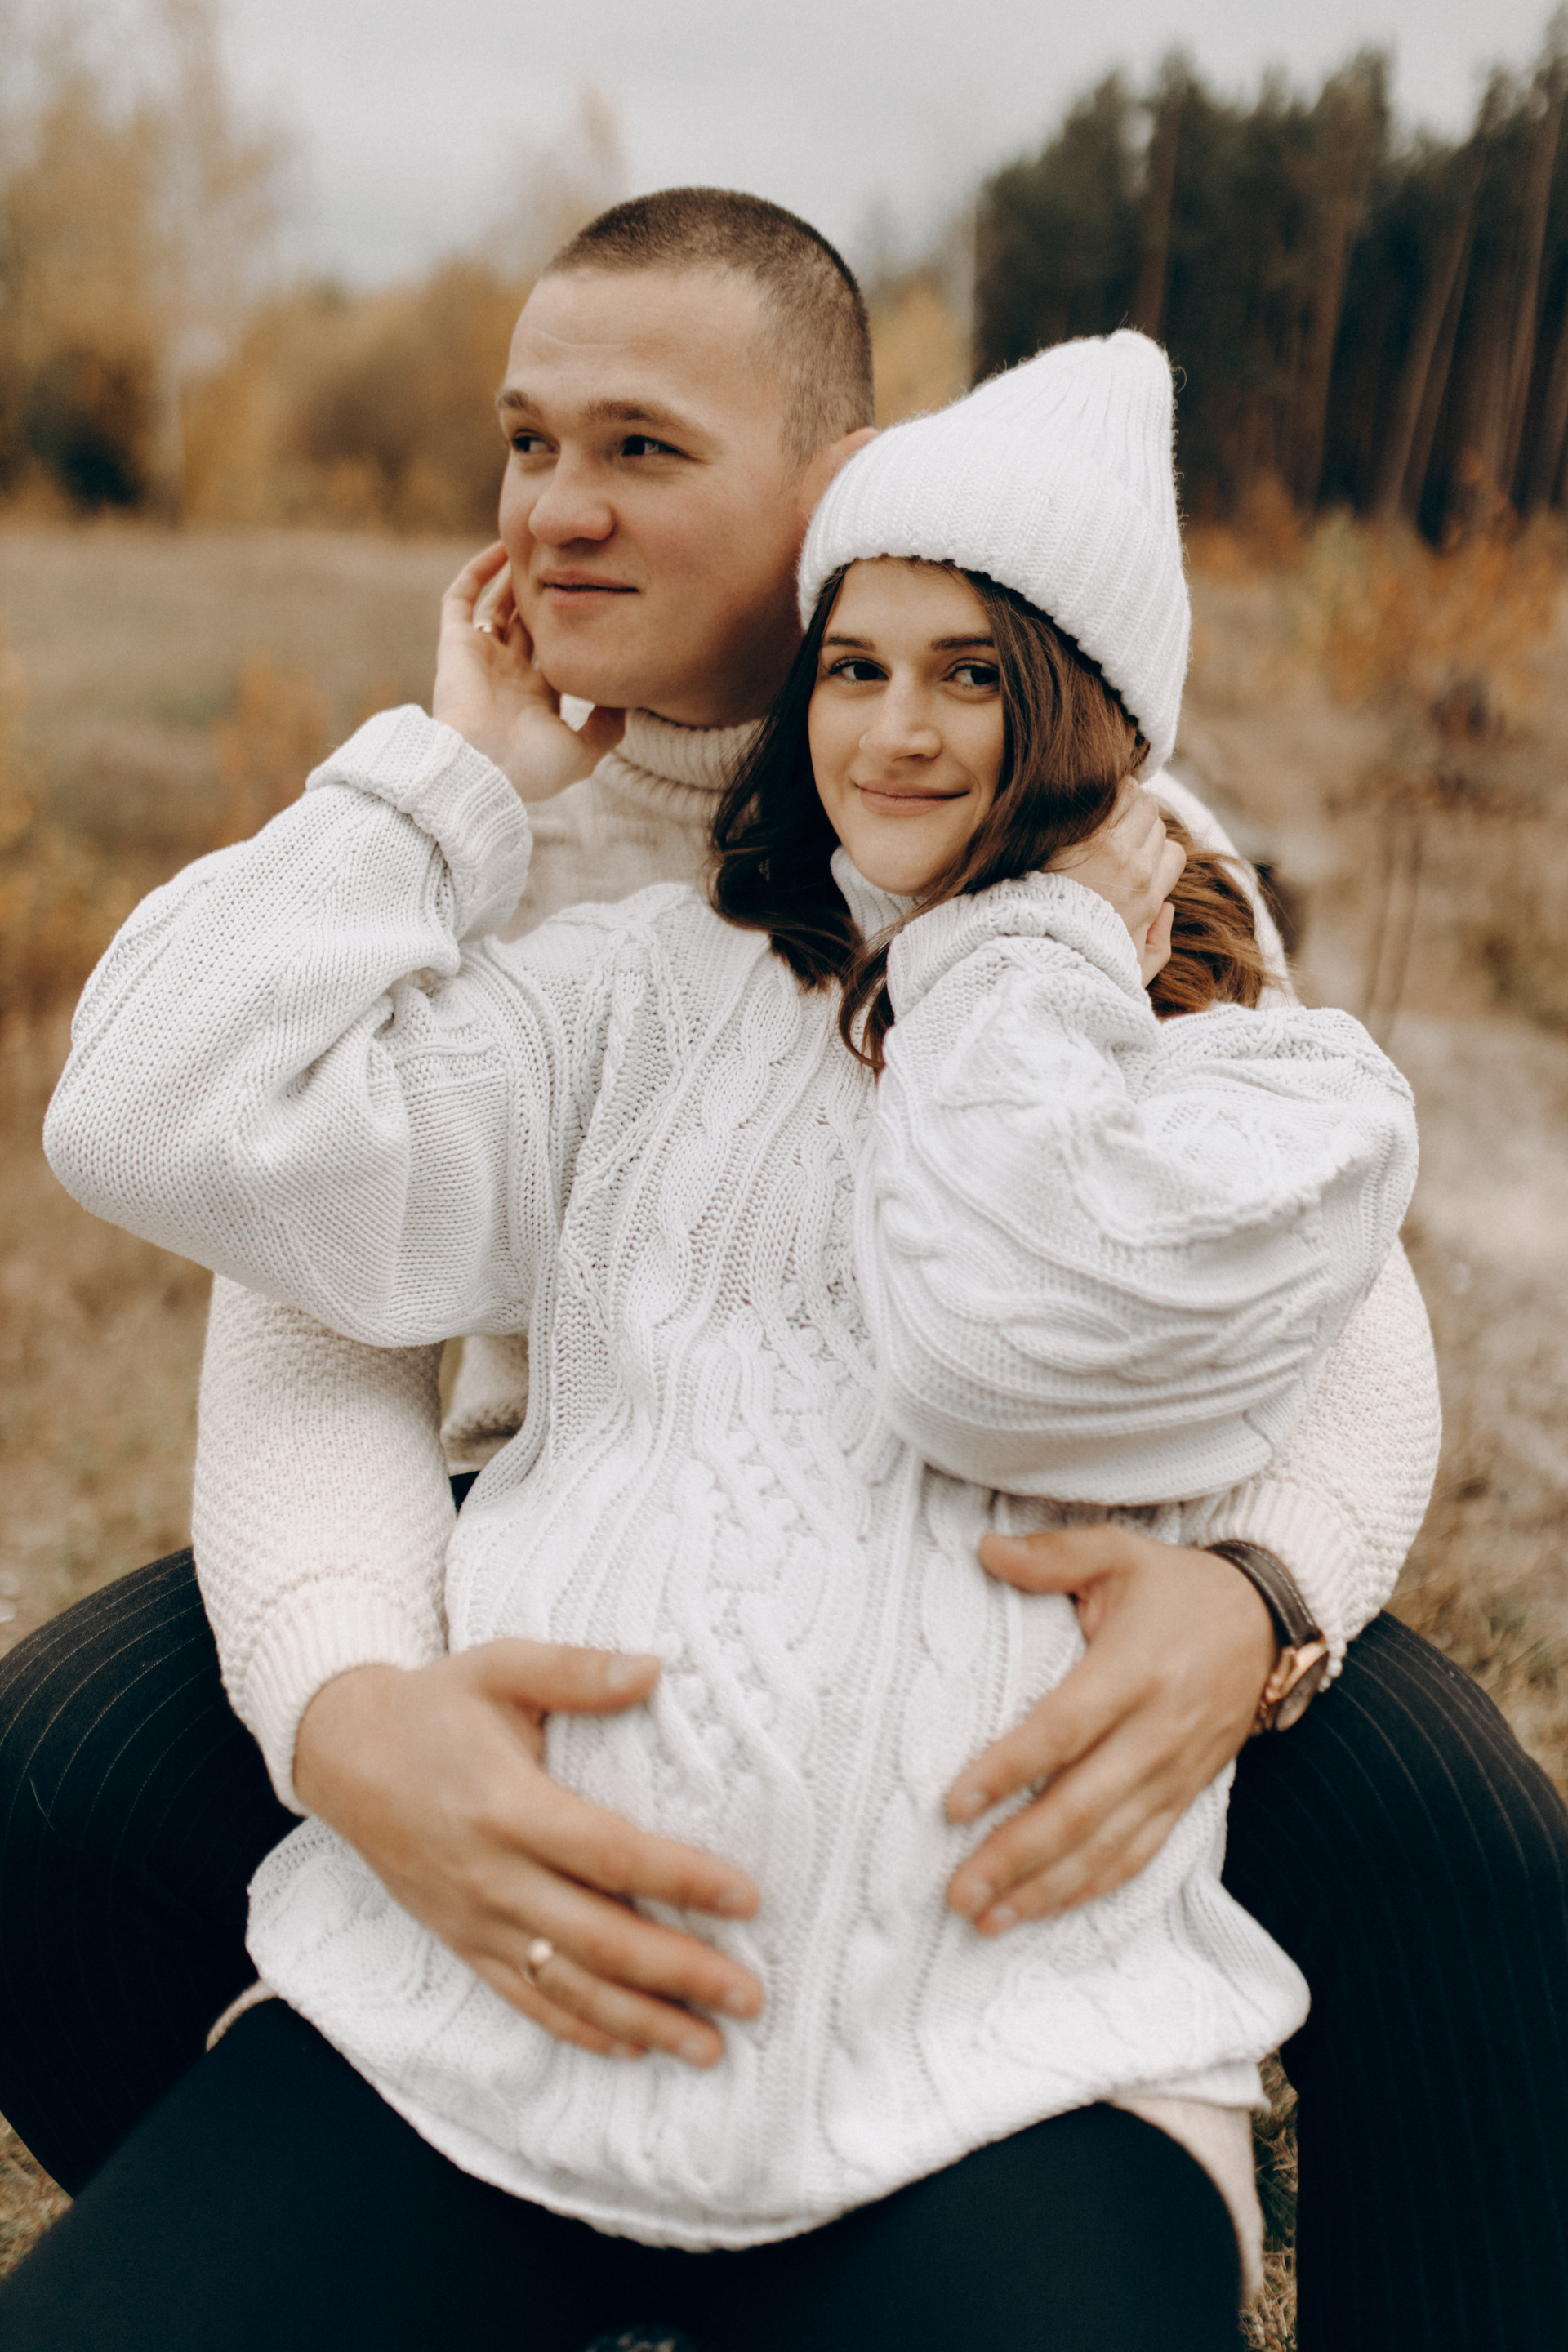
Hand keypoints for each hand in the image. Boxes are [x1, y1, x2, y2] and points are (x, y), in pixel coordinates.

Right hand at [294, 1642, 762, 2065]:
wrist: (343, 1754)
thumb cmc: (433, 1705)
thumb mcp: (500, 1666)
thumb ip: (576, 1670)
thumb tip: (655, 1668)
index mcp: (508, 1807)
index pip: (610, 1855)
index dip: (681, 1880)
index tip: (746, 1899)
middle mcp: (493, 1876)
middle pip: (600, 1939)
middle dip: (681, 1974)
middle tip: (750, 1997)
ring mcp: (475, 1920)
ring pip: (569, 1987)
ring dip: (643, 2022)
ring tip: (710, 2049)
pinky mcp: (462, 1943)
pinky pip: (525, 2000)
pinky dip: (580, 2031)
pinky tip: (631, 2048)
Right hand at [433, 543, 625, 801]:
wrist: (479, 767)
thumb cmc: (530, 765)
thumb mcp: (582, 752)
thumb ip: (607, 728)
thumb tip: (627, 700)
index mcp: (537, 698)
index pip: (557, 653)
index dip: (575, 628)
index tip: (602, 599)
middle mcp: (508, 674)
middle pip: (529, 623)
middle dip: (546, 595)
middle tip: (573, 559)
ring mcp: (480, 656)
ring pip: (498, 605)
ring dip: (515, 576)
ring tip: (541, 544)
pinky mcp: (455, 643)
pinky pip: (461, 597)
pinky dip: (478, 571)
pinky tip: (503, 547)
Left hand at [944, 1525, 1276, 1930]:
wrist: (1270, 1624)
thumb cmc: (1179, 1588)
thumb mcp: (1119, 1553)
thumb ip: (1052, 1555)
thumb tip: (984, 1550)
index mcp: (1134, 1670)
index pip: (1064, 1730)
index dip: (1009, 1769)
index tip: (954, 1803)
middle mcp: (1156, 1731)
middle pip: (1081, 1807)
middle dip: (1017, 1854)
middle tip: (958, 1890)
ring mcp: (1173, 1772)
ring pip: (1107, 1845)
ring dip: (1045, 1888)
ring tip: (985, 1917)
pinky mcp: (1184, 1795)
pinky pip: (1138, 1854)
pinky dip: (1091, 1887)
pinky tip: (1044, 1908)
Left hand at [1054, 784, 1183, 985]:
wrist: (1036, 954)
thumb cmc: (1077, 965)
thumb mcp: (1130, 971)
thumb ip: (1158, 944)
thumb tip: (1168, 909)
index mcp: (1149, 900)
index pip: (1173, 854)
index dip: (1155, 849)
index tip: (1134, 851)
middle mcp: (1136, 870)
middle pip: (1154, 822)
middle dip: (1138, 820)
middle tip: (1114, 824)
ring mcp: (1109, 849)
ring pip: (1136, 800)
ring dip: (1123, 798)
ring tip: (1102, 806)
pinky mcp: (1079, 834)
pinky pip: (1107, 796)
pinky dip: (1103, 791)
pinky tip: (1084, 797)